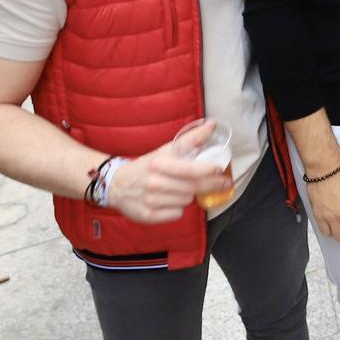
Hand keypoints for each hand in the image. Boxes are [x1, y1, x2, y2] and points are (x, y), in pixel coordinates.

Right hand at [106, 123, 227, 223]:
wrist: (116, 185)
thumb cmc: (148, 165)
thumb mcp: (165, 150)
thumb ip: (190, 140)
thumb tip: (213, 125)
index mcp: (159, 163)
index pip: (189, 168)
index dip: (207, 169)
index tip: (220, 168)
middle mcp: (154, 181)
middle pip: (192, 186)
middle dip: (212, 184)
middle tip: (223, 183)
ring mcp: (151, 200)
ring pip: (187, 200)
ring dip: (190, 195)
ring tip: (181, 189)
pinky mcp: (148, 215)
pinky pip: (177, 214)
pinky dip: (177, 209)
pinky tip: (170, 201)